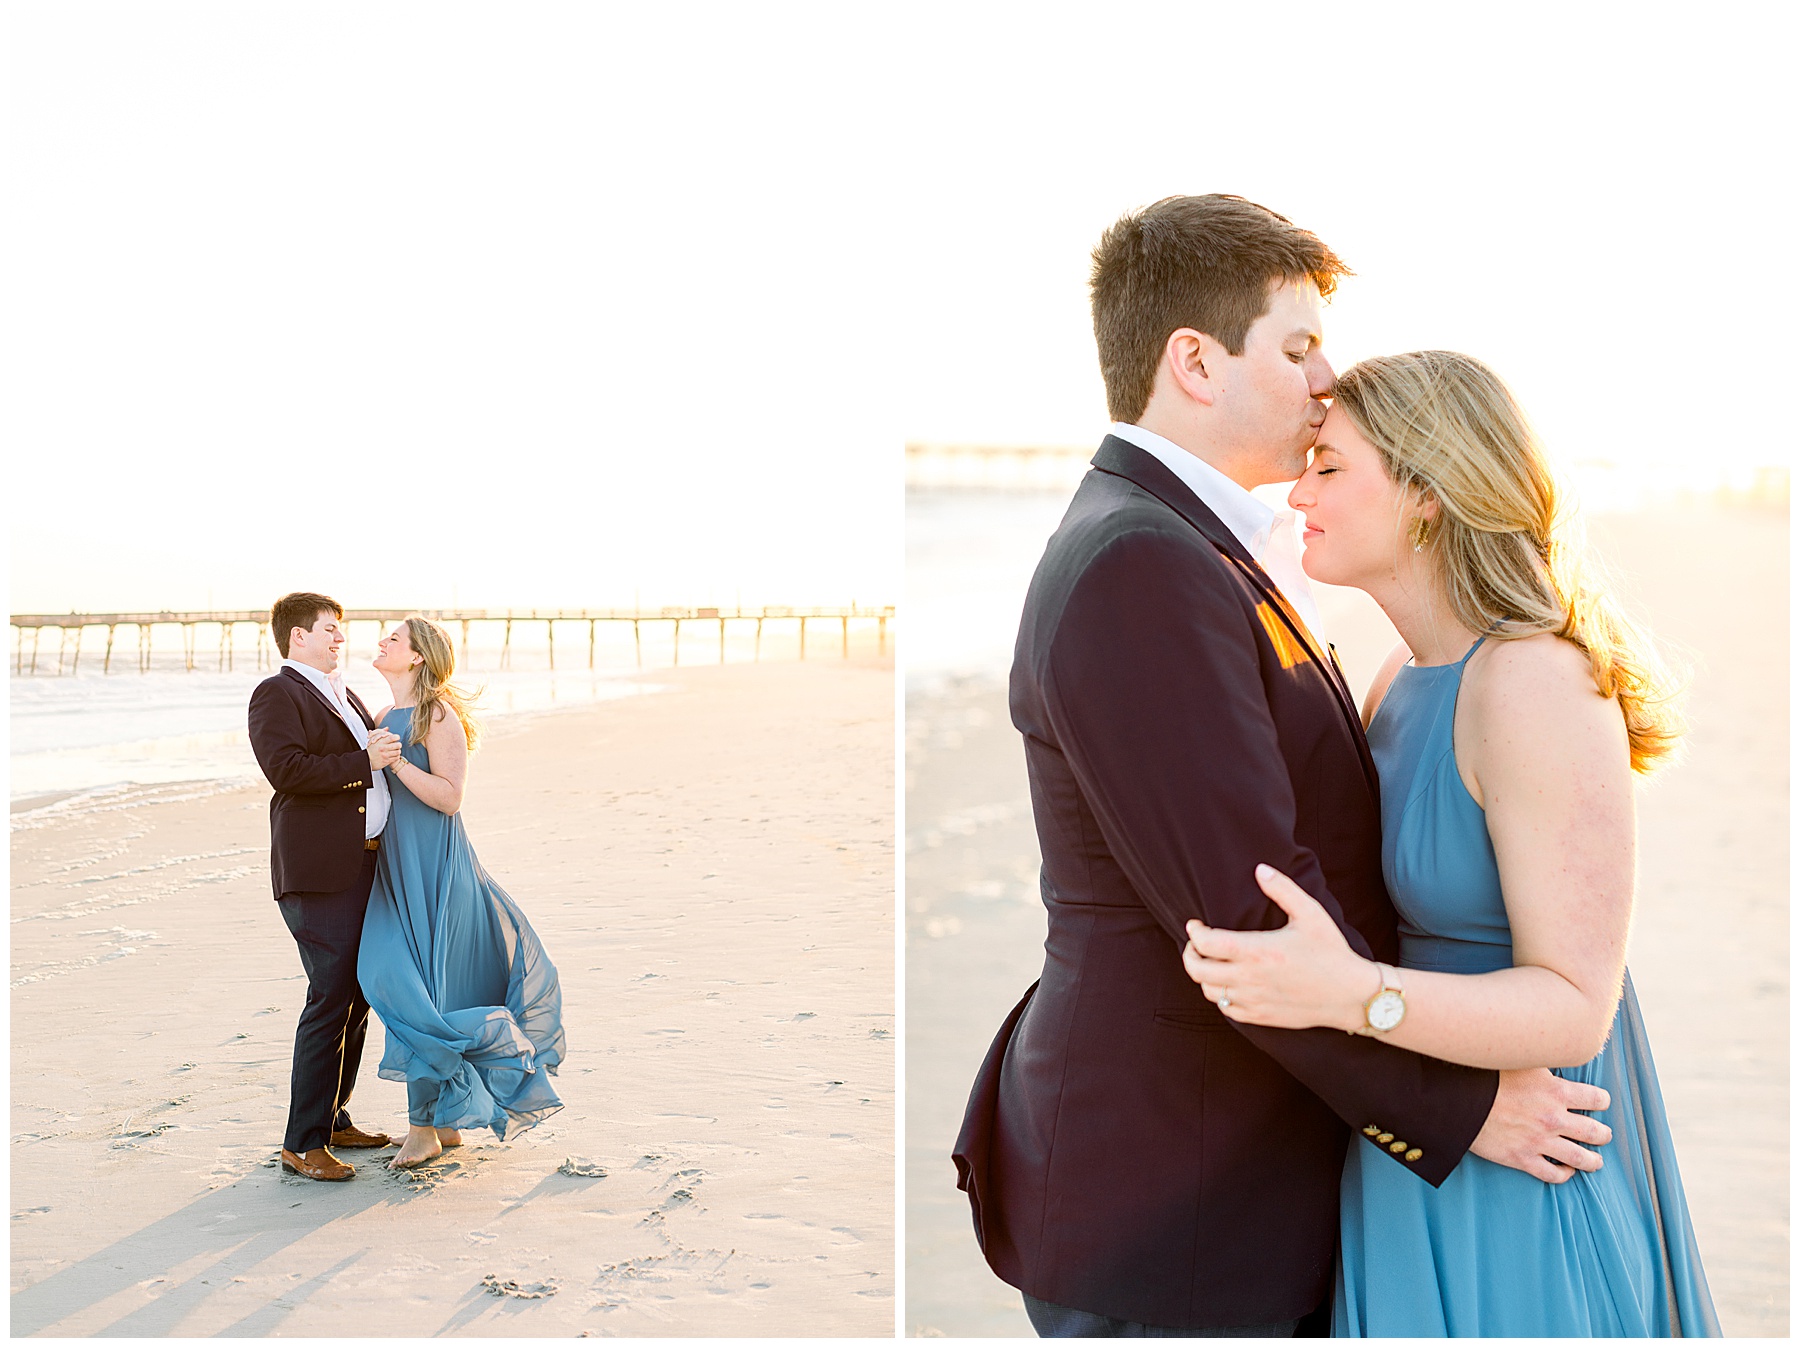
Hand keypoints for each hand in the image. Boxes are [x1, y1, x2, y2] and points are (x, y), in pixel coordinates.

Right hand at [367, 731, 402, 770]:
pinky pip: (396, 758)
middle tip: (397, 745)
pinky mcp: (386, 761)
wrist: (366, 760)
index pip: (392, 737)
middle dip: (399, 744)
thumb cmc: (371, 749)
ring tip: (396, 750)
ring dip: (398, 751)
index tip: (396, 738)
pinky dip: (396, 756)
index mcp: (380, 742)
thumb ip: (380, 733)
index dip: (397, 737)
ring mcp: (385, 755)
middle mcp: (383, 748)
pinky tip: (394, 755)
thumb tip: (387, 728)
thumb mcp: (374, 740)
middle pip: (398, 745)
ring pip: (398, 752)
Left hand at [1180, 863, 1372, 1031]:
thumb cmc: (1331, 952)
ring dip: (1203, 976)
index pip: (1206, 944)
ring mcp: (1254, 1000)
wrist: (1351, 995)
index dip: (1194, 932)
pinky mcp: (1261, 1017)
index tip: (1194, 925)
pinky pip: (1227, 1010)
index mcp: (1257, 951)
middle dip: (1190, 954)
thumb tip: (1259, 869)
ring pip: (1209, 992)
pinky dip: (1220, 996)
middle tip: (1195, 944)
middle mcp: (1250, 978)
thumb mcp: (1310, 914)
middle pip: (1198, 970)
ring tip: (1210, 963)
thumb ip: (1282, 889)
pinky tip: (1228, 984)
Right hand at [1470, 1067, 1612, 1182]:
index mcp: (1556, 1092)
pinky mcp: (1522, 1158)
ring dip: (1593, 1161)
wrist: (1458, 1101)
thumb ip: (1543, 1064)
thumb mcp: (1520, 1061)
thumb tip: (1553, 1051)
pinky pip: (1553, 1175)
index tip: (1600, 1102)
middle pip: (1594, 1132)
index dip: (1602, 1100)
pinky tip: (1566, 1171)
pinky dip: (1564, 1175)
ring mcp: (1539, 1141)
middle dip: (1603, 1134)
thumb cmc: (1486, 1076)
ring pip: (1580, 1158)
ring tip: (1596, 1161)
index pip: (1596, 1099)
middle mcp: (1553, 1118)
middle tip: (1603, 1134)